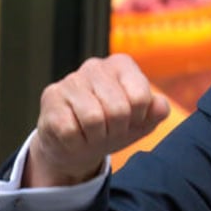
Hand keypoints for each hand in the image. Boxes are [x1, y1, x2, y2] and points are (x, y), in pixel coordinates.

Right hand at [25, 54, 169, 186]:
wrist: (77, 146)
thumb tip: (160, 107)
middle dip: (117, 130)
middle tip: (110, 130)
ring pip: (94, 119)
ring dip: (97, 137)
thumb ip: (157, 112)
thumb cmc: (115, 127)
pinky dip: (77, 142)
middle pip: (118, 110)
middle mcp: (95, 66)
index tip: (131, 120)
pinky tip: (74, 134)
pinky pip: (70, 130)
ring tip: (93, 133)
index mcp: (122, 65)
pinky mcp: (50, 97)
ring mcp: (70, 80)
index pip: (141, 98)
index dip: (139, 118)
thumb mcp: (143, 121)